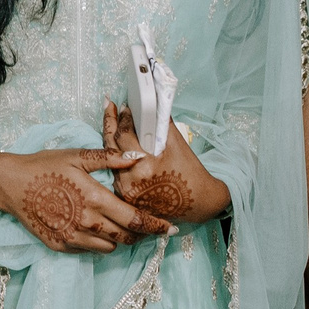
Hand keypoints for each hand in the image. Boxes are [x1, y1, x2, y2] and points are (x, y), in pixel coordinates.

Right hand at [0, 146, 166, 252]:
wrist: (10, 184)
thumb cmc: (44, 165)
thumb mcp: (77, 156)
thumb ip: (110, 158)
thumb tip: (138, 156)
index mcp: (96, 199)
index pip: (137, 219)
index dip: (157, 226)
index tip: (171, 228)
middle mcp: (87, 222)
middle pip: (127, 237)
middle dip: (142, 234)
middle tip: (149, 227)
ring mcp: (73, 237)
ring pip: (110, 247)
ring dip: (119, 238)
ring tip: (120, 226)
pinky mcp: (61, 245)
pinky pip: (89, 250)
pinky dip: (97, 242)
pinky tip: (95, 229)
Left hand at [102, 101, 229, 224]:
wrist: (199, 203)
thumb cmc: (191, 175)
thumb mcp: (178, 145)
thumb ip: (161, 124)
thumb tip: (151, 105)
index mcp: (144, 167)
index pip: (124, 136)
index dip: (123, 119)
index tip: (124, 107)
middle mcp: (131, 182)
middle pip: (111, 147)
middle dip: (110, 124)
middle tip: (109, 107)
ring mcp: (126, 192)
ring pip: (110, 160)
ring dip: (111, 141)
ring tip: (111, 123)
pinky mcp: (126, 198)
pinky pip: (115, 173)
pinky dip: (115, 158)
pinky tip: (117, 146)